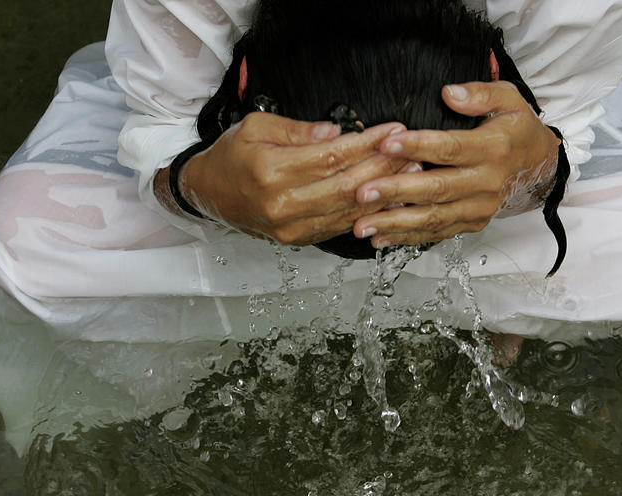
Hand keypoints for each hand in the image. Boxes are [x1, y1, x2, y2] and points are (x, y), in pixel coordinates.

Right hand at [173, 112, 407, 244]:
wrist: (208, 194)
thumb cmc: (231, 157)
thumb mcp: (256, 128)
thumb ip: (298, 130)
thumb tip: (336, 132)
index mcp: (270, 172)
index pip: (330, 157)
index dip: (366, 145)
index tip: (392, 131)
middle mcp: (282, 206)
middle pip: (345, 186)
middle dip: (383, 168)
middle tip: (413, 151)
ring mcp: (291, 228)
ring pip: (348, 211)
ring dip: (384, 193)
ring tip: (411, 174)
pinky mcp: (298, 240)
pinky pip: (340, 226)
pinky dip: (368, 214)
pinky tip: (389, 200)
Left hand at [352, 81, 560, 248]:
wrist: (540, 167)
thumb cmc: (517, 129)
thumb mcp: (509, 99)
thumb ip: (480, 94)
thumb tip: (449, 93)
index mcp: (493, 149)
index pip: (451, 148)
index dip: (418, 146)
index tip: (386, 143)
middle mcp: (486, 183)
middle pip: (436, 189)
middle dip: (396, 191)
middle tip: (362, 192)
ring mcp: (479, 208)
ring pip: (434, 218)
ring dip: (395, 224)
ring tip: (363, 225)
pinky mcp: (472, 223)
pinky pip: (438, 234)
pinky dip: (408, 238)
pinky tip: (381, 239)